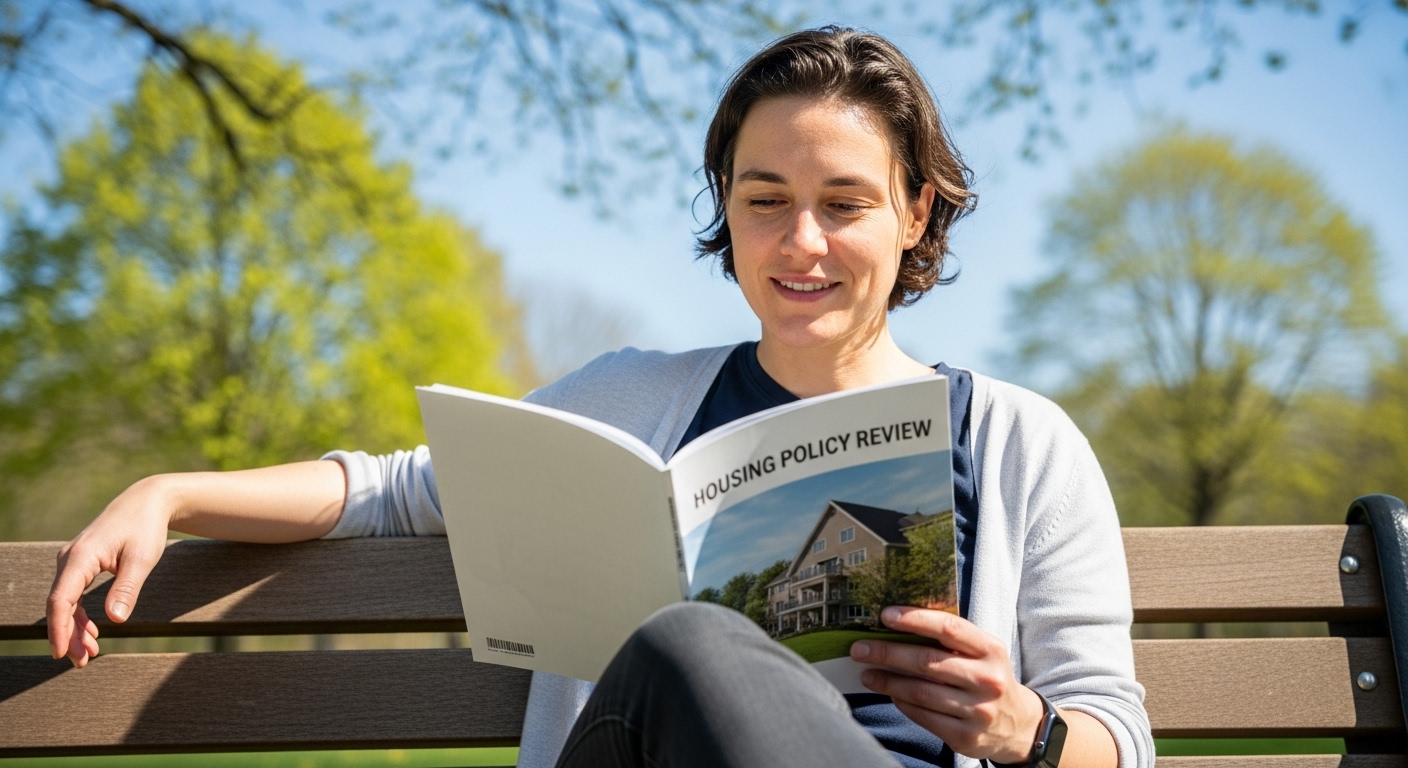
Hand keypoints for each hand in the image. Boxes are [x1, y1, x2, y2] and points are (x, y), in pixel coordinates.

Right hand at [47, 475, 174, 666]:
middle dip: (68, 635)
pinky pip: (73, 595)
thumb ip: (127, 588)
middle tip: (82, 662)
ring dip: (75, 629)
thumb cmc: (145, 527)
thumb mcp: (142, 558)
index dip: (59, 628)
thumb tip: (114, 620)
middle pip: (60, 605)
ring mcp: (73, 562)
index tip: (61, 652)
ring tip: (89, 654)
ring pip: (65, 602)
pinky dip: (80, 616)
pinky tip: (92, 633)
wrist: (146, 502)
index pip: (60, 599)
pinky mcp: (81, 564)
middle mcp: (69, 559)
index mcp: (80, 557)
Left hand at [850, 605, 1043, 761]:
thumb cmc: (988, 677)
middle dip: (887, 653)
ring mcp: (977, 710)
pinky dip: (902, 702)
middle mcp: (987, 679)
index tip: (885, 615)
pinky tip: (890, 693)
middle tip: (859, 648)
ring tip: (867, 673)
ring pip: (920, 691)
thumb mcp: (983, 653)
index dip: (915, 619)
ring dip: (887, 681)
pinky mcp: (965, 736)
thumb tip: (900, 621)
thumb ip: (952, 638)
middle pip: (927, 661)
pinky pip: (923, 716)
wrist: (1019, 725)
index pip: (949, 628)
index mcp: (991, 650)